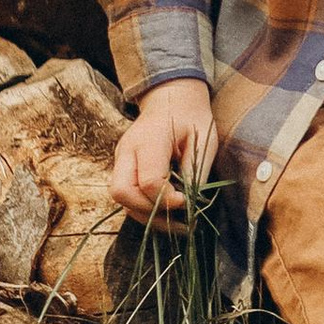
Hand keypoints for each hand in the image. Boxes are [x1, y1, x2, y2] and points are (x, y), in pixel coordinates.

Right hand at [110, 76, 216, 218]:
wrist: (171, 98)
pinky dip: (144, 209)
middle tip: (179, 220)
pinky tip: (167, 214)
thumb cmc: (190, 117)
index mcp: (148, 139)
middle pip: (122, 192)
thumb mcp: (203, 139)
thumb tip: (187, 203)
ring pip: (121, 199)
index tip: (188, 202)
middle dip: (149, 212)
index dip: (166, 199)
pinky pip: (126, 196)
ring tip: (178, 225)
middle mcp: (127, 150)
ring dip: (147, 216)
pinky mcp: (122, 168)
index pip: (147, 180)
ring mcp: (120, 159)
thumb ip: (193, 170)